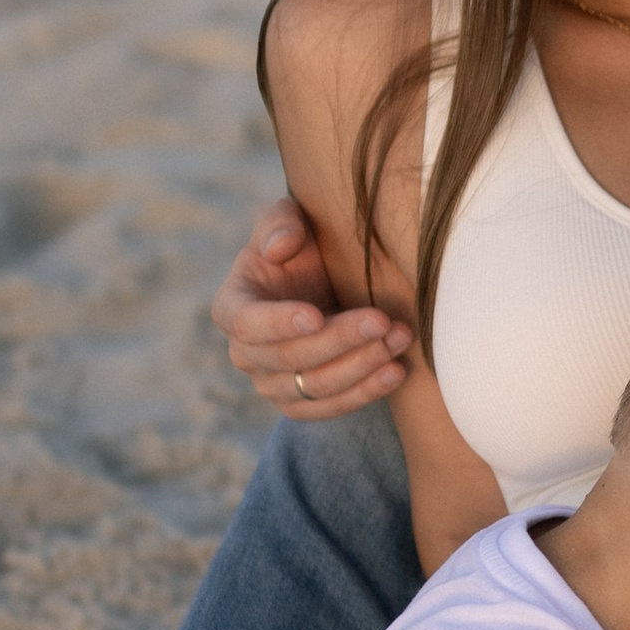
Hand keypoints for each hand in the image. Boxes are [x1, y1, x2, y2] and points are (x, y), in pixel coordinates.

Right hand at [213, 197, 408, 416]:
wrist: (326, 281)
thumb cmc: (302, 248)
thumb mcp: (290, 221)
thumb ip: (280, 224)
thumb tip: (279, 248)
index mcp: (231, 308)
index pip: (247, 324)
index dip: (280, 323)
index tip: (316, 315)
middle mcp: (245, 354)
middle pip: (290, 358)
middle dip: (339, 340)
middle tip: (381, 320)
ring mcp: (273, 384)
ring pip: (315, 387)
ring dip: (361, 366)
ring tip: (399, 338)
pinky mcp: (303, 404)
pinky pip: (332, 408)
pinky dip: (366, 393)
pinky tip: (396, 371)